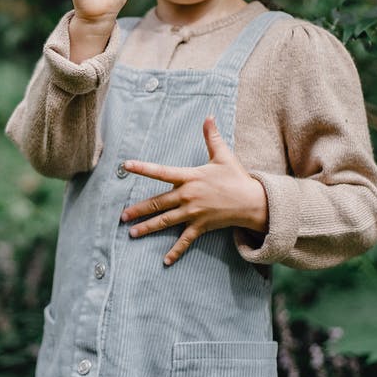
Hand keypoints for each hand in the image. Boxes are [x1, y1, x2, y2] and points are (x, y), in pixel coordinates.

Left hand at [119, 116, 268, 265]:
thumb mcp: (223, 155)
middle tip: (122, 215)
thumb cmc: (236, 177)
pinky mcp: (201, 226)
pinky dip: (175, 251)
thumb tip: (208, 115)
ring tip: (131, 233)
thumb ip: (211, 136)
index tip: (125, 166)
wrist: (254, 201)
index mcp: (190, 177)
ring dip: (148, 228)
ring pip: (165, 221)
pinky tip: (164, 261)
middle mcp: (188, 196)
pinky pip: (185, 241)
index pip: (161, 172)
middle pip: (158, 203)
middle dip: (138, 210)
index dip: (143, 168)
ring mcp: (194, 213)